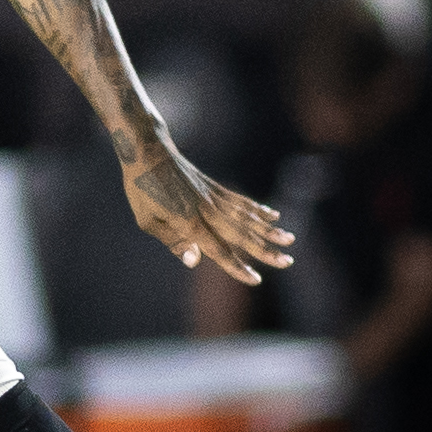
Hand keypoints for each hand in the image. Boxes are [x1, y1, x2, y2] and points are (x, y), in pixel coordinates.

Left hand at [123, 134, 293, 284]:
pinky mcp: (213, 186)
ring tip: (290, 239)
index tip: (256, 280)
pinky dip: (257, 209)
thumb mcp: (147, 220)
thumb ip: (174, 242)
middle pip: (240, 234)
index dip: (236, 267)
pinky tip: (273, 216)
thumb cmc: (141, 189)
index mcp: (188, 222)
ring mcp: (212, 196)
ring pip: (246, 216)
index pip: (217, 250)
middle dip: (264, 250)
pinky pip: (239, 200)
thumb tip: (195, 262)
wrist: (146, 151)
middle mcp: (206, 209)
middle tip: (287, 262)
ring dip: (268, 230)